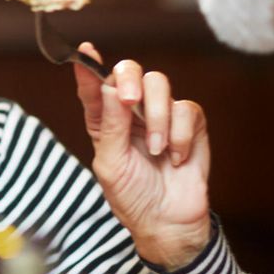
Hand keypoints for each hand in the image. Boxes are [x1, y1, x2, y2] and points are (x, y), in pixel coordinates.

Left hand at [73, 44, 210, 269]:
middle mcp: (130, 112)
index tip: (85, 51)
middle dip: (129, 79)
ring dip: (157, 117)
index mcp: (104, 121)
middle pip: (129, 71)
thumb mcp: (112, 164)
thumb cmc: (132, 196)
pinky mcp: (188, 124)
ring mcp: (160, 114)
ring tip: (156, 150)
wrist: (168, 221)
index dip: (88, 66)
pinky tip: (175, 158)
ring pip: (159, 84)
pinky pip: (186, 109)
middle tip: (130, 101)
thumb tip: (110, 88)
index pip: (94, 87)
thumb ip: (111, 126)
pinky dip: (180, 135)